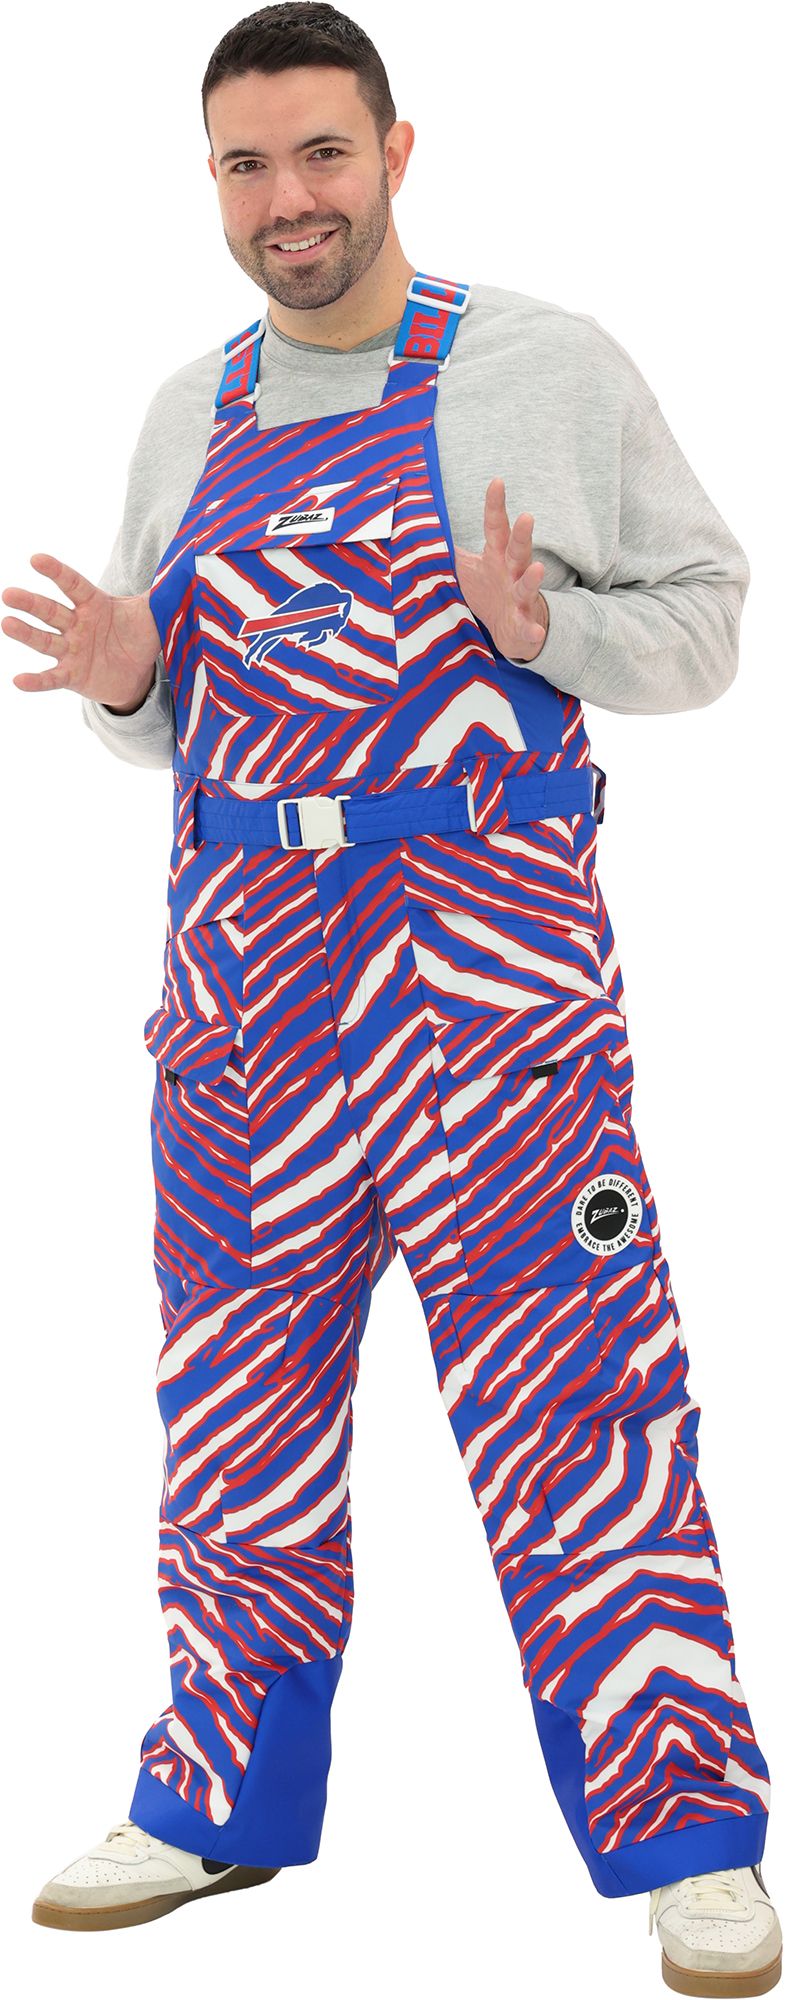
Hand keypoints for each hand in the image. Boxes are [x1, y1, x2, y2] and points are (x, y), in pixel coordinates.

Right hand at [2, 553, 159, 709]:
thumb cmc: (138, 636)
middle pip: (50, 610)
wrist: (137, 673)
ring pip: (45, 640)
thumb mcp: (152, 615)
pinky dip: (36, 681)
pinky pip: (51, 678)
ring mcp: (71, 650)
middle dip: (30, 603)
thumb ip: (162, 595)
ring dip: (26, 633)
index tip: (37, 559)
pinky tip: (19, 681)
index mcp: (93, 604)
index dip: (56, 572)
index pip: (73, 584)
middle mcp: (76, 624)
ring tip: (7, 624)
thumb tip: (186, 571)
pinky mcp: (71, 676)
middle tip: (9, 594)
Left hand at [454, 477, 549, 662]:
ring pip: (527, 585)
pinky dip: (533, 631)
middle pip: (518, 550)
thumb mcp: (468, 569)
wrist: (512, 629)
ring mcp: (520, 598)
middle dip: (522, 535)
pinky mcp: (524, 623)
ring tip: (539, 568)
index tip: (497, 482)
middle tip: (526, 517)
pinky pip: (529, 627)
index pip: (496, 527)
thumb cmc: (490, 592)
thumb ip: (451, 551)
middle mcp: (512, 573)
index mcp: (497, 556)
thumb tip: (423, 531)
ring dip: (532, 578)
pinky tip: (537, 634)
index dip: (496, 505)